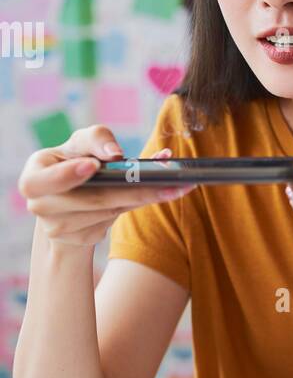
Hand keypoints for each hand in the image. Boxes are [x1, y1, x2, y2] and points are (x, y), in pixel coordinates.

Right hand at [18, 126, 195, 247]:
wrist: (71, 197)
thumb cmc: (76, 160)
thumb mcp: (81, 143)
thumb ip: (97, 139)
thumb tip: (114, 154)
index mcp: (33, 178)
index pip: (40, 182)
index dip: (65, 176)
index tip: (92, 166)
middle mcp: (41, 206)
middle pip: (90, 200)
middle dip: (131, 190)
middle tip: (167, 182)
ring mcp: (59, 228)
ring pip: (108, 212)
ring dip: (141, 198)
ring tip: (173, 186)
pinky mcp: (80, 238)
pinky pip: (113, 220)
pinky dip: (137, 205)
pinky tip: (158, 194)